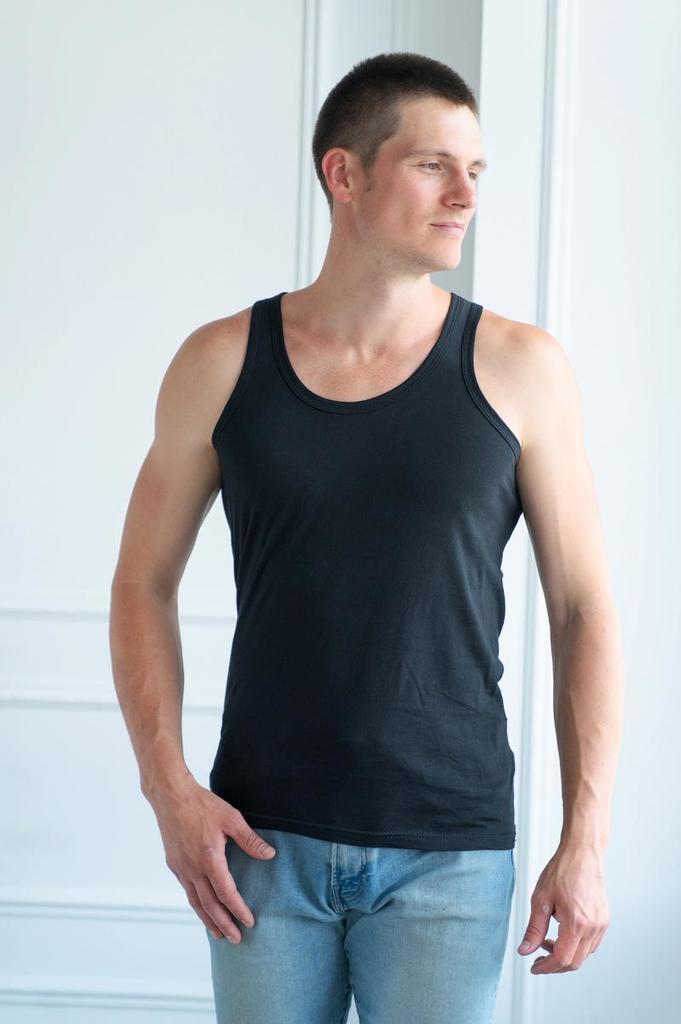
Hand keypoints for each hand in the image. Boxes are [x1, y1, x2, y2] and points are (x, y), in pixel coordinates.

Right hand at [149, 776, 276, 943]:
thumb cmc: (202, 804)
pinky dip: (196, 905)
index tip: (249, 922)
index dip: (238, 909)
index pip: (226, 893)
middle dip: (224, 924)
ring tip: (219, 934)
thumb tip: (270, 855)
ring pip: (195, 902)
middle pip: (209, 905)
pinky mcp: (174, 863)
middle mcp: (193, 868)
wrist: (170, 795)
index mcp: (209, 858)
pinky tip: (203, 908)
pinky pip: (187, 890)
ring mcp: (181, 868)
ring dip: (208, 920)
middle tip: (236, 939)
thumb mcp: (231, 818)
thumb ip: (250, 840)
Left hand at [517, 841, 609, 973]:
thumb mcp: (541, 900)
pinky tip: (562, 933)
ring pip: (584, 954)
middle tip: (538, 956)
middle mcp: (593, 927)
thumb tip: (526, 950)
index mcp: (577, 923)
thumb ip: (534, 929)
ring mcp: (601, 924)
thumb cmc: (563, 870)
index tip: (534, 966)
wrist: (582, 853)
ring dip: (565, 955)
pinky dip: (576, 945)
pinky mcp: (604, 919)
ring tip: (547, 939)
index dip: (546, 967)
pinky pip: (591, 943)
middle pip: (575, 962)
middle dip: (555, 965)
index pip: (562, 959)